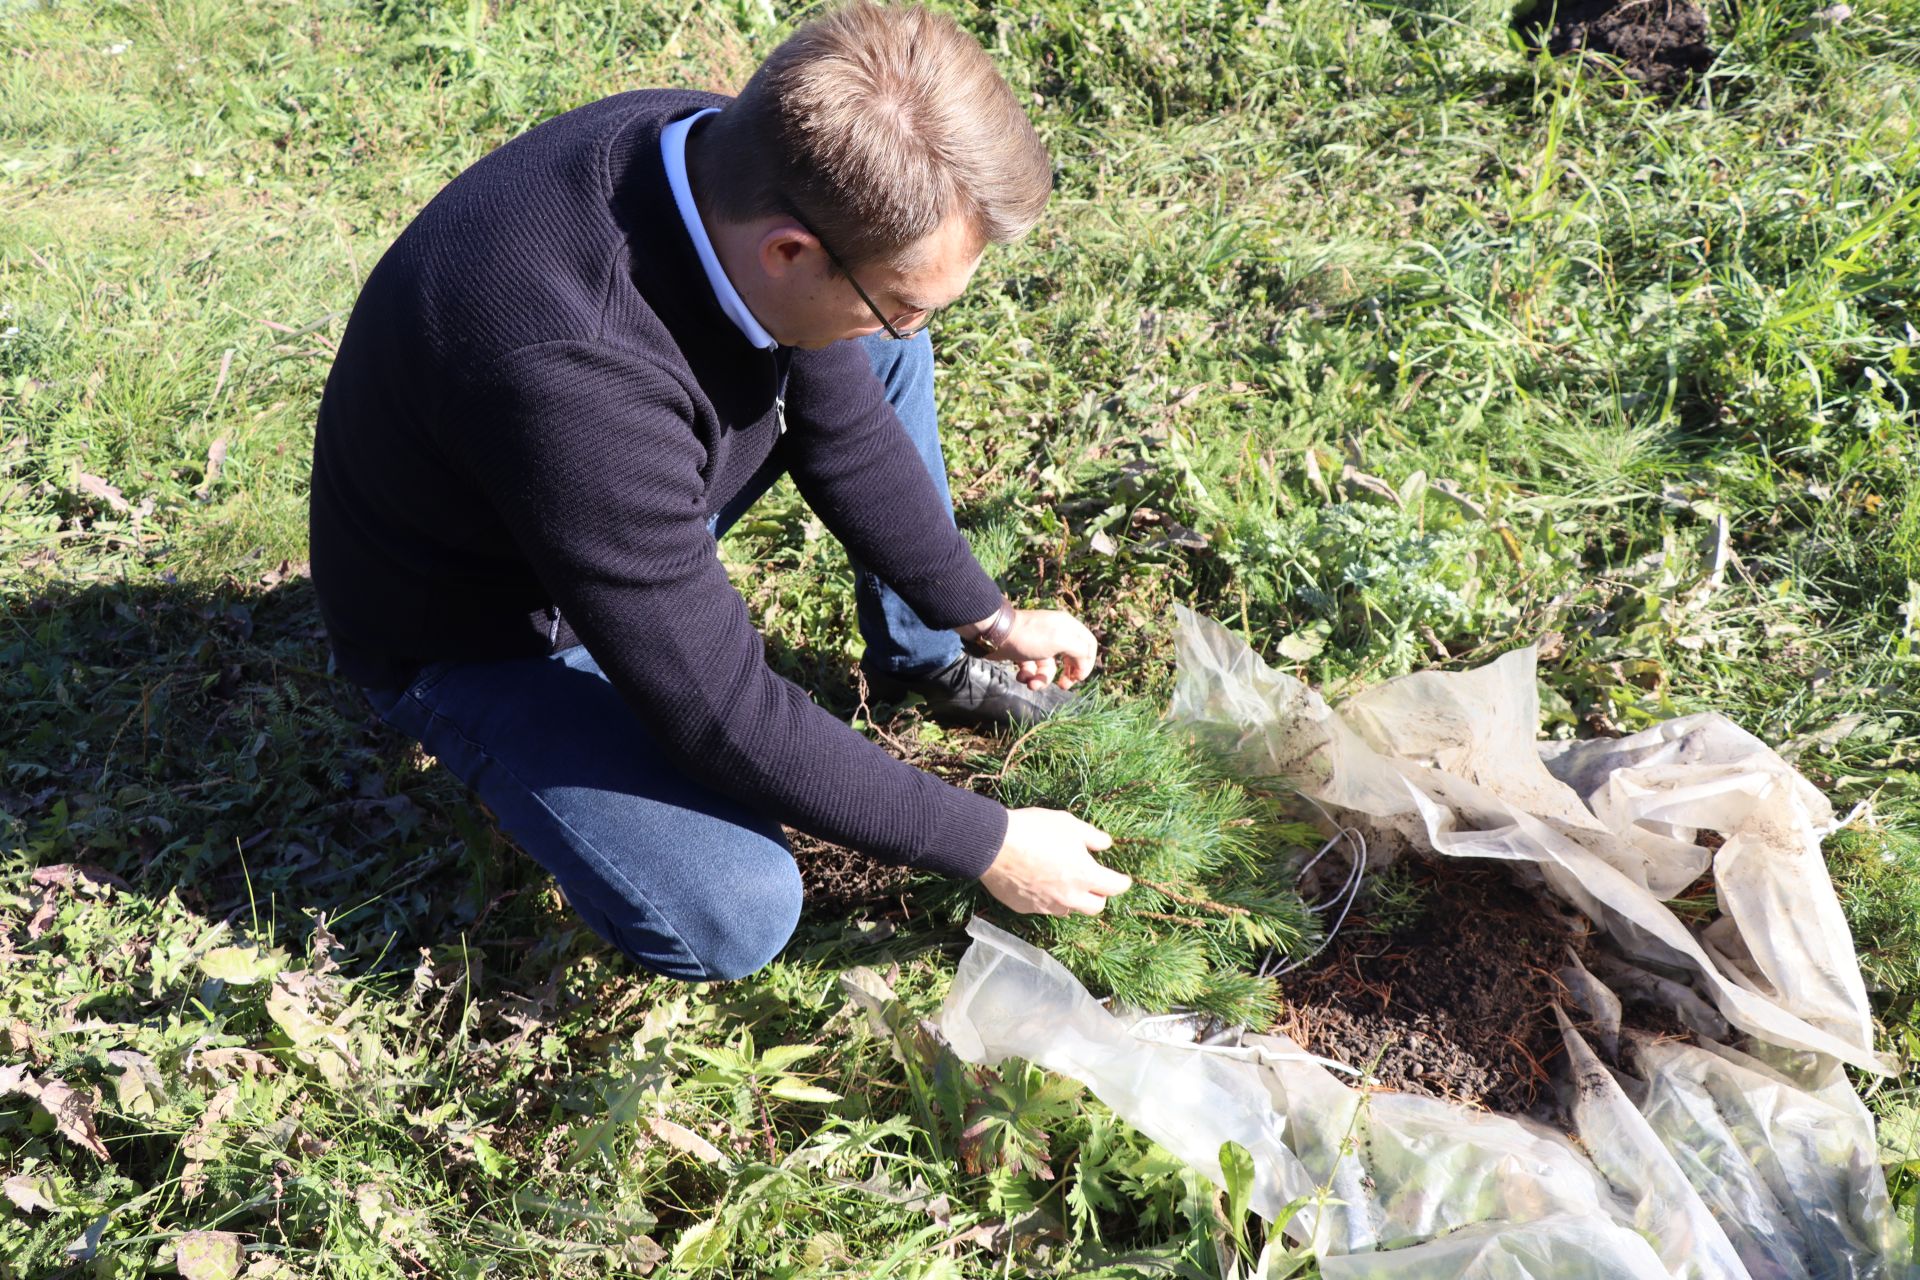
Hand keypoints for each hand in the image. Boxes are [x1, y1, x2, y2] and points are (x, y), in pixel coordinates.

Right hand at [979, 808, 1130, 915]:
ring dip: (1071, 899)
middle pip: (1096, 907)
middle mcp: (1069, 898)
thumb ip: (1093, 837)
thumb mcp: (1070, 824)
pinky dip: (1046, 898)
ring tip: (1062, 881)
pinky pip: (1043, 907)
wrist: (994, 844)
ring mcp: (1047, 906)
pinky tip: (1036, 881)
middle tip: (1092, 881)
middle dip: (1098, 895)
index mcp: (1085, 876)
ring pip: (1069, 910)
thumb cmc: (1035, 830)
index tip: (1123, 879)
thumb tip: (1106, 844)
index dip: (1122, 882)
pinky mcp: (1026, 908)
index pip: (1115, 887)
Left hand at [990, 609, 1098, 690]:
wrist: (995, 635)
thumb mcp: (1061, 640)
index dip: (1087, 663)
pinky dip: (1028, 676)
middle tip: (1063, 686)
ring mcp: (1040, 644)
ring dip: (1041, 680)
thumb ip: (1080, 652)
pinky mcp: (1025, 653)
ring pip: (1049, 669)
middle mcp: (1056, 634)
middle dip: (1067, 676)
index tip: (1079, 677)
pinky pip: (1033, 670)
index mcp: (1068, 627)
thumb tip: (1082, 667)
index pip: (1088, 644)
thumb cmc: (1030, 637)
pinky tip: (1021, 675)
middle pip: (1071, 659)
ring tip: (1031, 684)